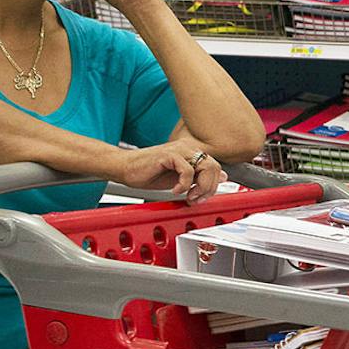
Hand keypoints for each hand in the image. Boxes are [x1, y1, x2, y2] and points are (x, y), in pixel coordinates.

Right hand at [103, 141, 225, 202]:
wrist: (125, 168)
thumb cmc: (149, 174)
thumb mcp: (181, 179)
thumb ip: (199, 178)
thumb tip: (223, 177)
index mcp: (192, 153)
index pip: (216, 168)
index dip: (213, 186)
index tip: (202, 198)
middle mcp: (188, 148)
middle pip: (214, 167)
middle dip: (209, 188)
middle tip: (195, 199)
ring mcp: (179, 150)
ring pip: (205, 167)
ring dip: (200, 187)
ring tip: (187, 196)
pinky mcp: (169, 154)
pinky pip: (188, 170)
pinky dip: (184, 184)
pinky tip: (175, 190)